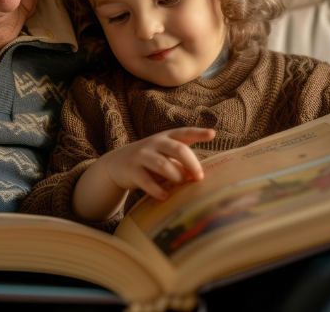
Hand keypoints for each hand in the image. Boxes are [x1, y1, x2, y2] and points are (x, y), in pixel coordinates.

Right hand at [101, 128, 215, 199]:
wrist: (117, 163)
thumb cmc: (150, 160)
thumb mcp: (165, 154)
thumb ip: (181, 161)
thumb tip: (197, 176)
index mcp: (166, 137)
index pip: (184, 133)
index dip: (198, 133)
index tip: (212, 134)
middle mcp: (155, 143)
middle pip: (178, 149)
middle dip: (191, 163)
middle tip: (199, 177)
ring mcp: (142, 155)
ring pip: (163, 164)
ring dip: (176, 176)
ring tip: (181, 184)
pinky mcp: (132, 170)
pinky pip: (146, 180)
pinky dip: (157, 190)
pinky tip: (165, 196)